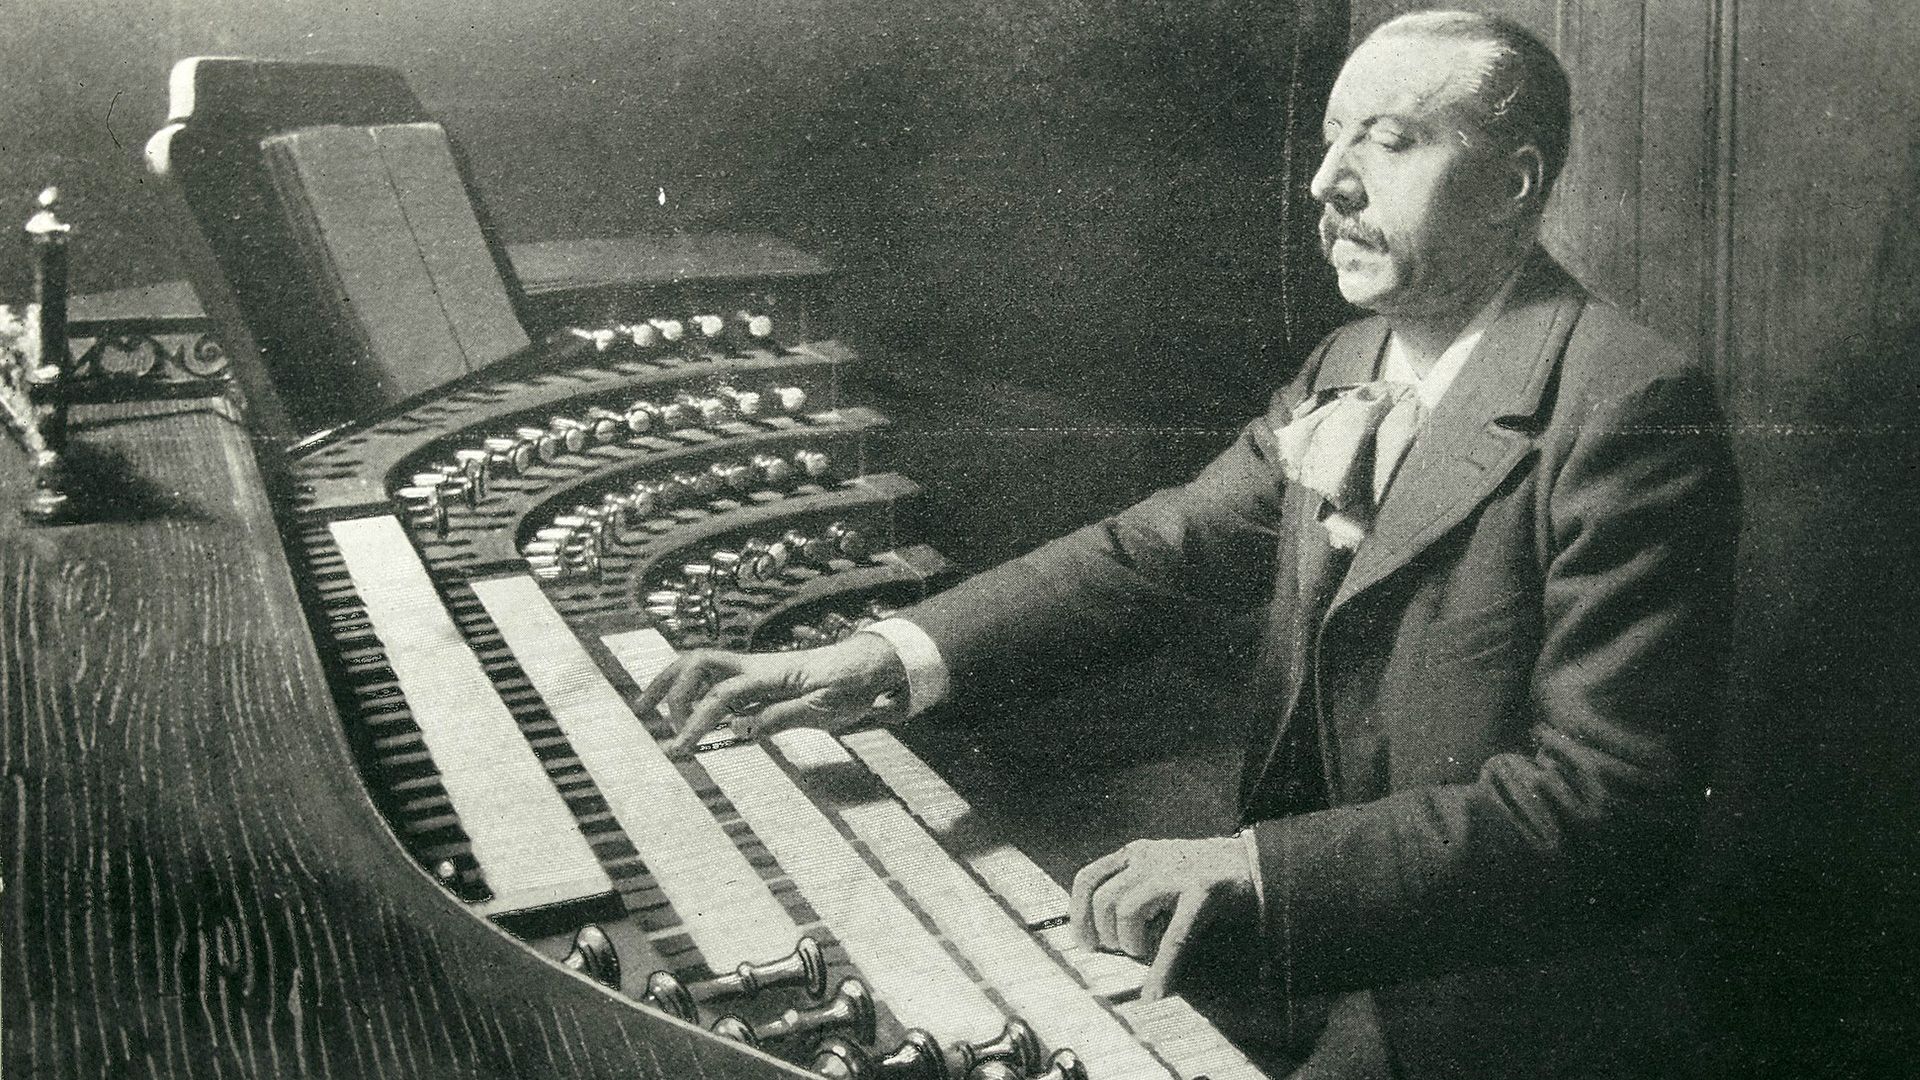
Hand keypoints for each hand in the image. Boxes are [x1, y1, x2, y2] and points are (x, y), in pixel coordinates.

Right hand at [637, 633, 908, 756]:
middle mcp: (754, 665)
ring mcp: (753, 667)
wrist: (867, 664)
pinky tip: (684, 711)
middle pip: (697, 663)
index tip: (680, 749)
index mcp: (769, 675)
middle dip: (668, 687)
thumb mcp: (824, 709)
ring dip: (672, 682)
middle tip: (648, 718)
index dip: (697, 723)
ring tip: (647, 707)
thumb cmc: (849, 686)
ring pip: (700, 664)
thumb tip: (741, 731)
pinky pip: (715, 677)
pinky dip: (691, 689)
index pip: (720, 697)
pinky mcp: (756, 676)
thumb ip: (782, 717)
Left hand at [1069, 836, 1255, 1000]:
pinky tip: (1157, 990)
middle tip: (1127, 952)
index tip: (1087, 944)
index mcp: (1137, 854)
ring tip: (1147, 956)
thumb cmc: (1207, 878)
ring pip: (1129, 911)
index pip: (1088, 879)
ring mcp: (1178, 872)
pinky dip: (1162, 968)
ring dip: (1132, 945)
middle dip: (1109, 936)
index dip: (1079, 916)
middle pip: (1105, 900)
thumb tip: (1102, 935)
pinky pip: (1174, 934)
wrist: (1260, 863)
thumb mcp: (1162, 871)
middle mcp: (1151, 858)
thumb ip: (1133, 891)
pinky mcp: (1205, 890)